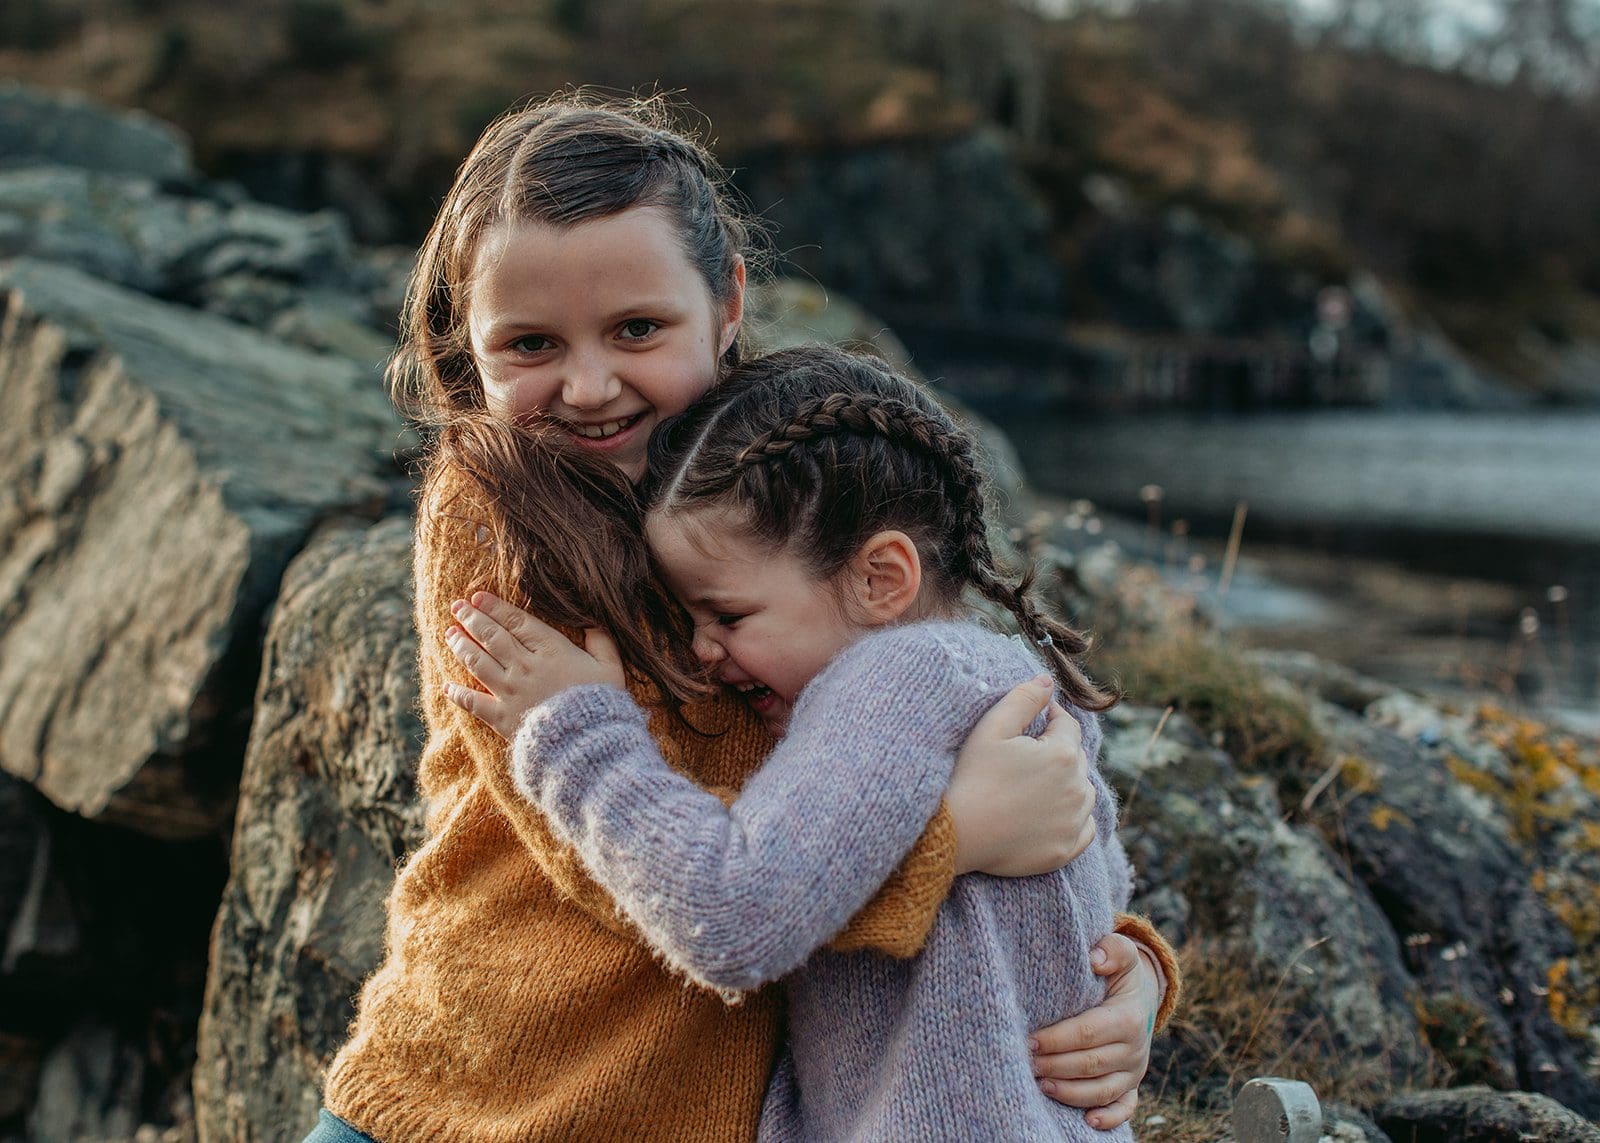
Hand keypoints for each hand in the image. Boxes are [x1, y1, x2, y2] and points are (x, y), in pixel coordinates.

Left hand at [442, 591, 624, 739]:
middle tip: (457, 607)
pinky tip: (447, 686)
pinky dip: (458, 694)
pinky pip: (473, 703)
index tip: (478, 597)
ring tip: (450, 634)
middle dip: (472, 619)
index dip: (495, 607)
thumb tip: (591, 620)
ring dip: (461, 646)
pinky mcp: (501, 718)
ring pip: (478, 662)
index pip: (517, 622)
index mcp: (551, 651)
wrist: (587, 744)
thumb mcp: (611, 667)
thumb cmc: (602, 704)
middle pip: (492, 637)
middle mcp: (525, 667)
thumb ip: (601, 640)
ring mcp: (510, 692)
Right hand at [947, 676, 1094, 876]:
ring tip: (1036, 784)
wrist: (955, 834)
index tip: (1035, 721)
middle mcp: (1077, 789)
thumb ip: (1023, 699)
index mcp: (1062, 755)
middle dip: (1057, 751)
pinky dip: (1074, 818)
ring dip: (1068, 784)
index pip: (1067, 725)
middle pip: (1076, 759)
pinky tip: (1049, 814)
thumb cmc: (971, 776)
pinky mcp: (1066, 850)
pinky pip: (1085, 828)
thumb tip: (1048, 681)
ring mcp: (1074, 822)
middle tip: (1026, 756)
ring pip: (1083, 793)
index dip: (1051, 718)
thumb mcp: (991, 728)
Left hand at [1029, 933, 1158, 1129]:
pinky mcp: (1131, 1086)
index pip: (1087, 1033)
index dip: (1057, 1038)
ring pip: (1102, 1090)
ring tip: (1039, 1084)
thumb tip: (1094, 958)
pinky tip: (1088, 1121)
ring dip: (1069, 1091)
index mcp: (1128, 1018)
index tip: (1029, 1038)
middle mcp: (1134, 1049)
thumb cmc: (1118, 973)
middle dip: (1054, 1065)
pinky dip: (1109, 1118)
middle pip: (1090, 1064)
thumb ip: (1113, 949)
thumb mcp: (1122, 954)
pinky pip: (1124, 1108)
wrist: (1140, 996)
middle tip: (1024, 1061)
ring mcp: (1133, 1071)